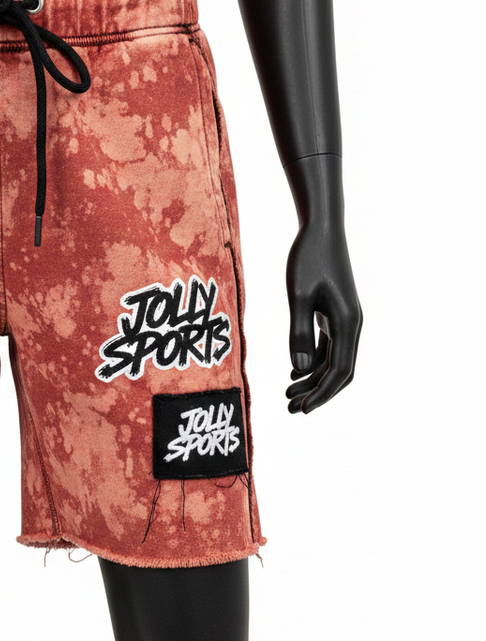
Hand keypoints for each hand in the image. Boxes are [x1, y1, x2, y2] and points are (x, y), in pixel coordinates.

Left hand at [284, 222, 362, 412]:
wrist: (321, 230)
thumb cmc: (308, 259)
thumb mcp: (298, 297)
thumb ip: (299, 332)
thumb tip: (299, 370)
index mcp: (348, 323)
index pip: (339, 370)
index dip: (322, 393)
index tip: (302, 410)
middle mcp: (352, 324)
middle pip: (339, 371)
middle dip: (317, 392)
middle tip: (290, 409)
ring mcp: (344, 319)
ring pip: (333, 360)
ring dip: (312, 379)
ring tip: (287, 395)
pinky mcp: (335, 313)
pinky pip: (327, 346)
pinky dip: (313, 361)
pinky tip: (294, 372)